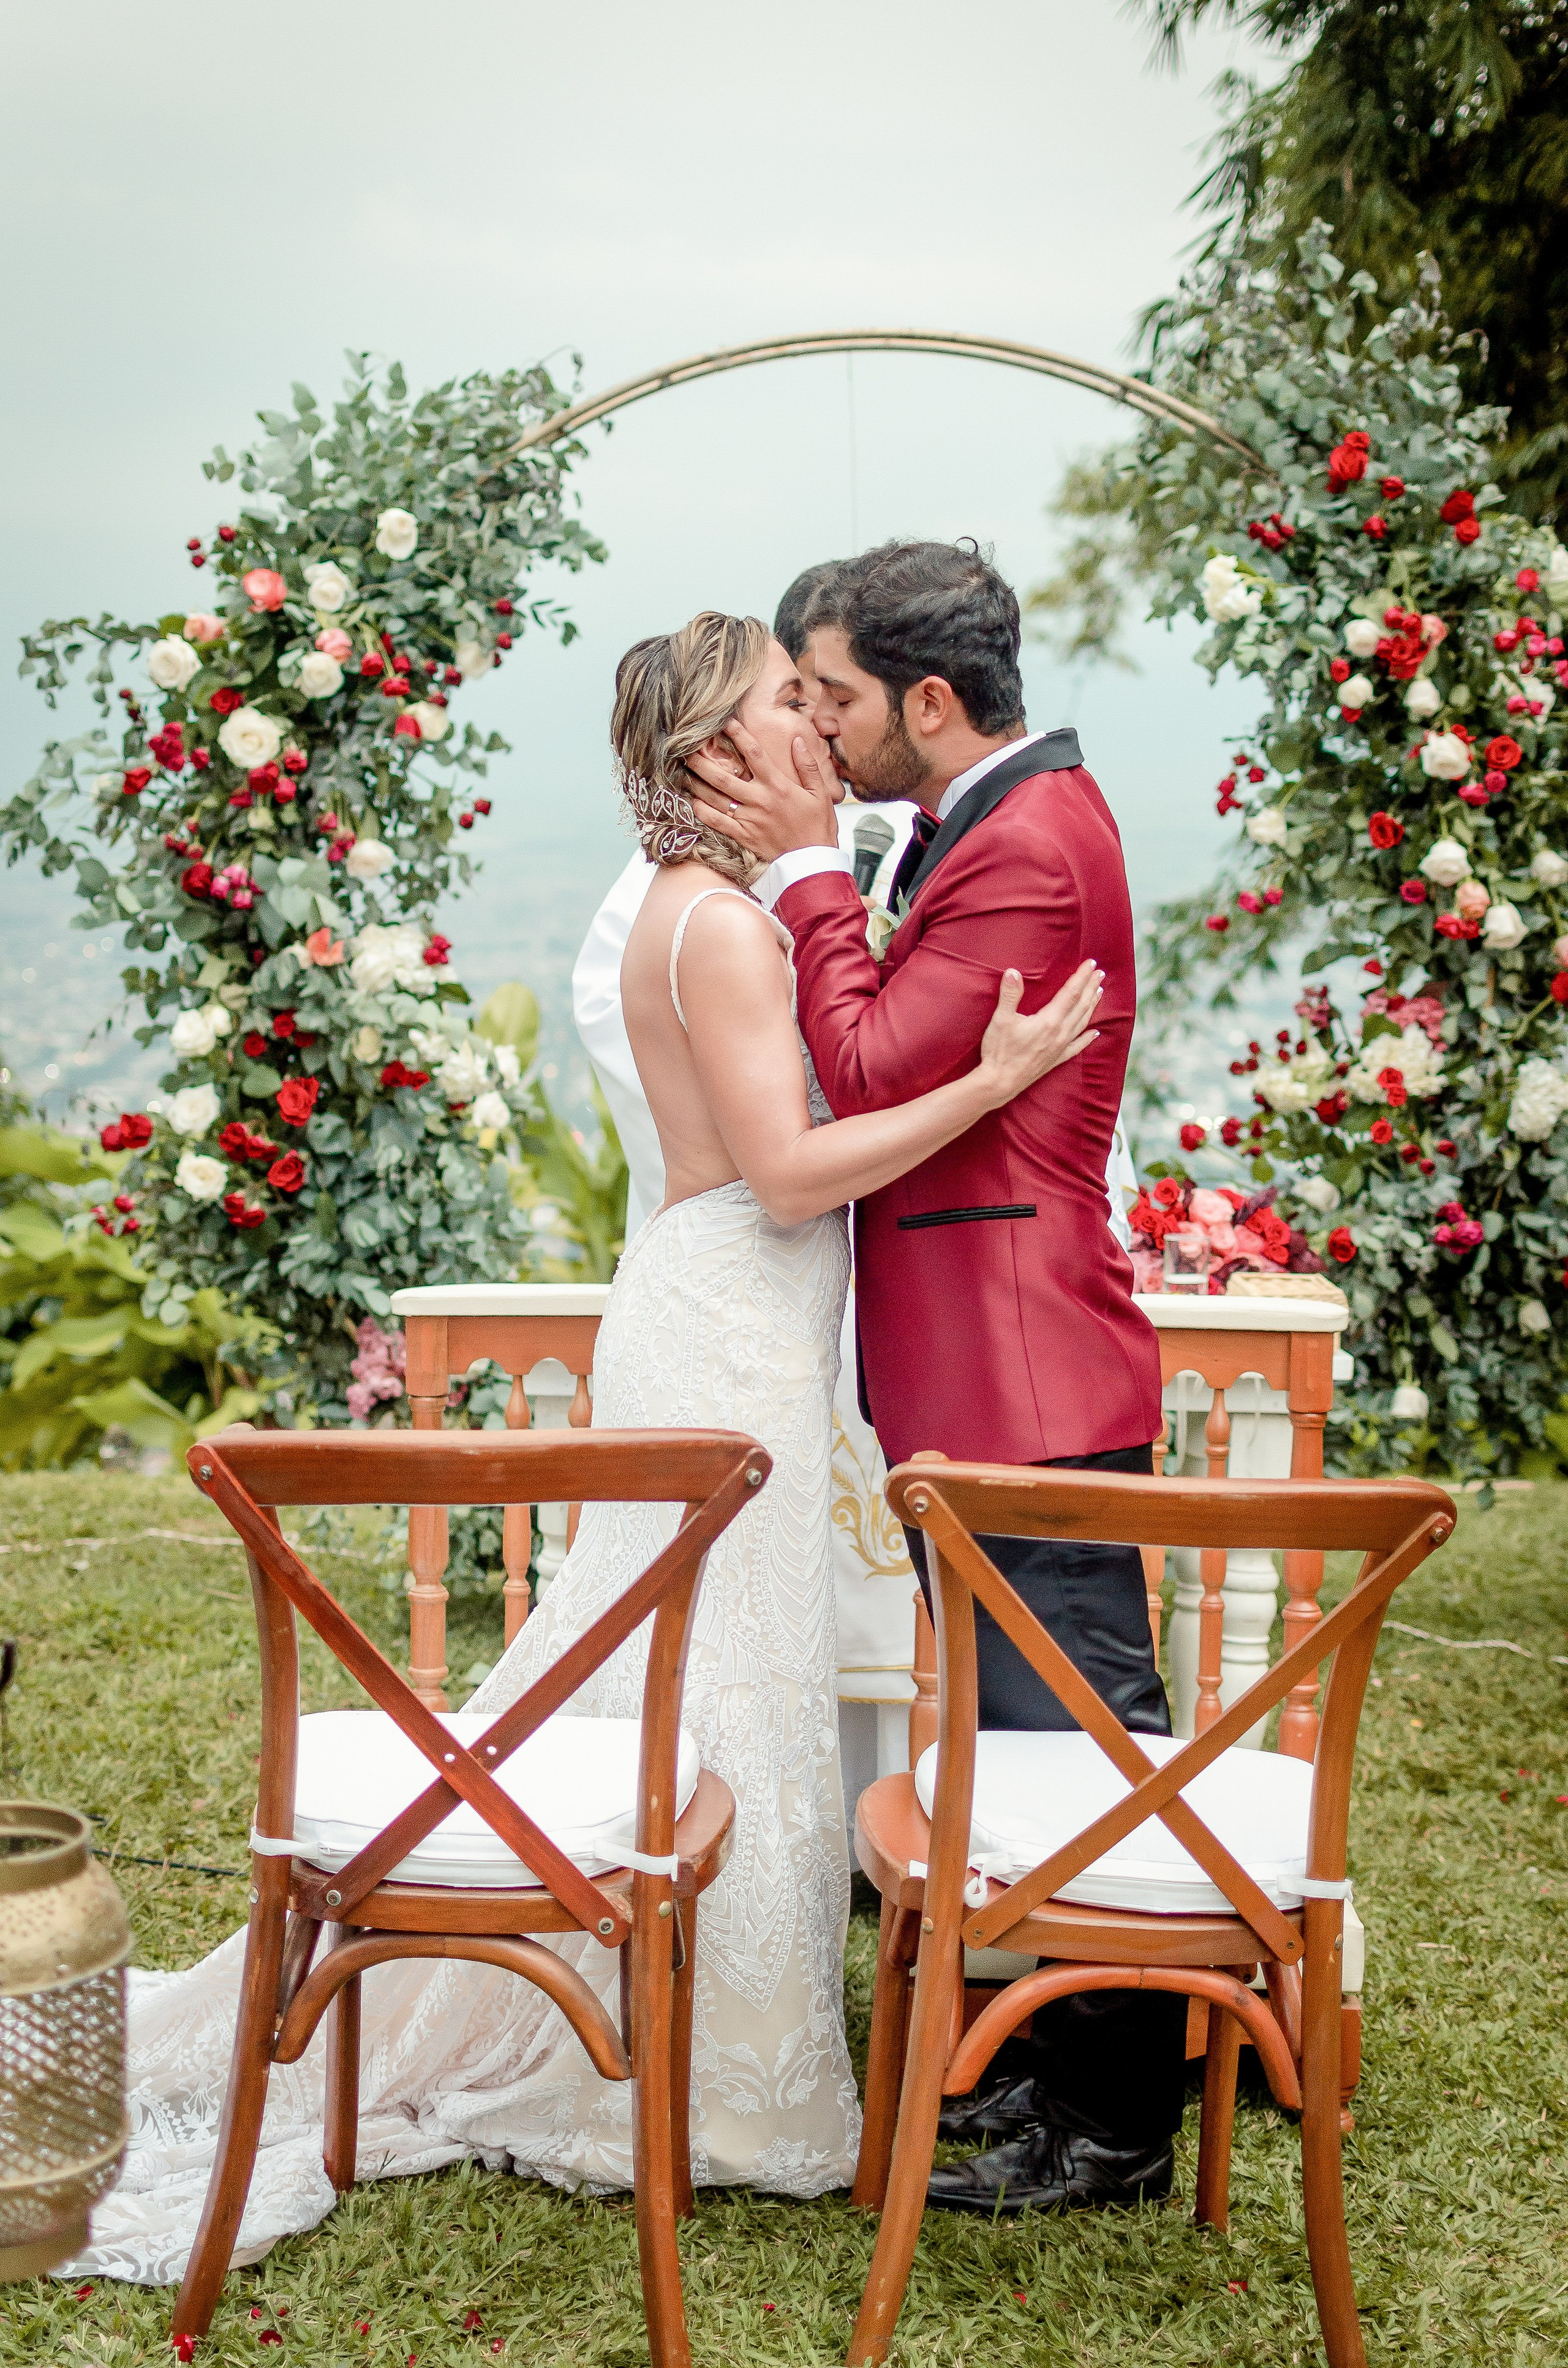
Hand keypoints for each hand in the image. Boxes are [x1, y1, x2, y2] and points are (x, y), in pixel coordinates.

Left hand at [686, 718, 840, 861]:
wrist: (812, 863)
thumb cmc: (818, 827)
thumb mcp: (820, 794)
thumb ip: (808, 766)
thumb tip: (797, 740)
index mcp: (778, 786)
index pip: (754, 754)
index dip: (738, 735)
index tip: (724, 721)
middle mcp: (760, 800)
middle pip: (724, 776)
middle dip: (703, 761)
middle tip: (687, 748)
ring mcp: (749, 819)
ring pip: (715, 798)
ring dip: (697, 783)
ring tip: (683, 770)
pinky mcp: (743, 836)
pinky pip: (717, 822)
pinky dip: (702, 811)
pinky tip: (692, 801)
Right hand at [974, 961, 1102, 1109]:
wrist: (999, 1083)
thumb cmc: (999, 1051)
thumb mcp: (1001, 1019)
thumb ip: (1009, 995)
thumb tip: (1013, 972)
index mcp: (1049, 1021)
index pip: (1071, 993)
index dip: (1081, 977)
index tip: (1091, 963)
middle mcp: (1060, 1033)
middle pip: (1081, 1006)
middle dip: (1091, 987)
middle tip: (1100, 973)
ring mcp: (1060, 1047)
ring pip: (1082, 1022)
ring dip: (1092, 1006)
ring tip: (1100, 993)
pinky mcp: (1056, 1059)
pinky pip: (1077, 1046)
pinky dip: (1088, 1038)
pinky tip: (1095, 1033)